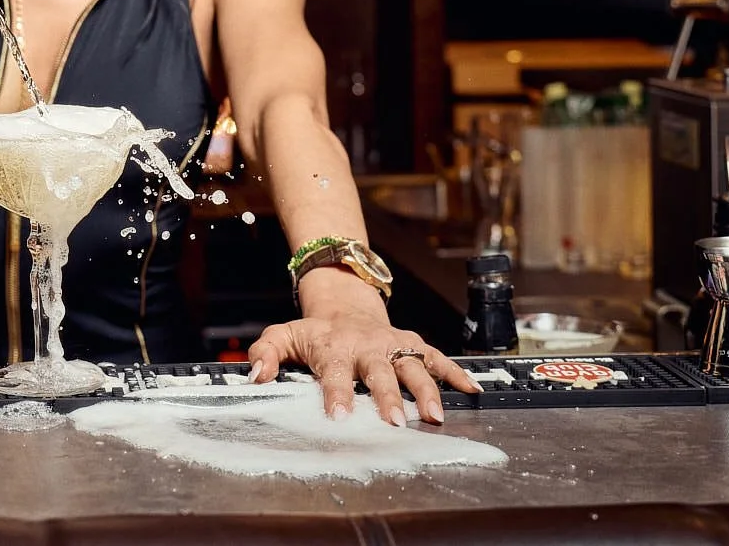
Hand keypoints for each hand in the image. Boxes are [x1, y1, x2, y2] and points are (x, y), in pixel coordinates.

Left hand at [248, 307, 481, 427]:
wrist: (344, 305)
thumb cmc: (314, 332)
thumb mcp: (283, 336)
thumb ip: (265, 354)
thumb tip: (255, 376)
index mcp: (333, 347)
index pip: (334, 373)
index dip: (336, 394)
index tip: (339, 417)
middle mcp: (367, 347)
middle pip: (379, 373)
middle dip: (387, 397)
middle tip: (394, 423)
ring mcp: (393, 345)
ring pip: (413, 366)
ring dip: (426, 390)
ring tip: (435, 416)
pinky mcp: (413, 345)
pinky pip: (437, 358)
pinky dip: (457, 373)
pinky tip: (473, 390)